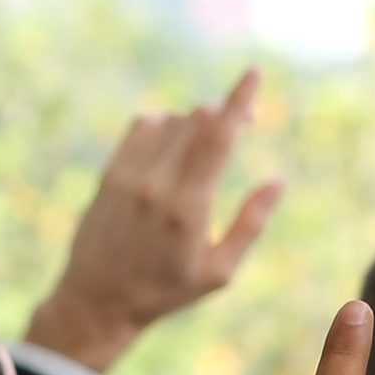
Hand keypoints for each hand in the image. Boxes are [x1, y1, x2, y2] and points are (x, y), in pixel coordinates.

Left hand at [27, 72, 284, 372]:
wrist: (97, 301)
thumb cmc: (165, 291)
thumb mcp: (218, 272)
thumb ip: (251, 224)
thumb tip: (277, 181)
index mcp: (189, 208)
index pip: (218, 138)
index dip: (239, 101)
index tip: (253, 74)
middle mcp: (156, 185)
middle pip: (196, 121)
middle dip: (224, 114)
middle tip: (241, 124)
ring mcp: (128, 177)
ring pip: (170, 121)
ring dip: (194, 122)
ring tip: (205, 146)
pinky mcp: (108, 175)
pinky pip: (141, 127)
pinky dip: (163, 125)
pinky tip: (172, 143)